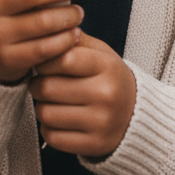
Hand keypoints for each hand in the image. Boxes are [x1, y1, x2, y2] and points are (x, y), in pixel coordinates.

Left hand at [30, 34, 136, 157]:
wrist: (136, 115)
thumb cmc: (108, 78)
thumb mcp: (99, 52)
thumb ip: (73, 38)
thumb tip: (46, 28)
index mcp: (107, 66)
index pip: (63, 59)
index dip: (45, 60)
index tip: (43, 62)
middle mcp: (106, 95)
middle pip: (49, 87)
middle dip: (38, 84)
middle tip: (43, 82)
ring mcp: (101, 123)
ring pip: (46, 113)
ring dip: (41, 106)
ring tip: (51, 100)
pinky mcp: (94, 145)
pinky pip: (51, 137)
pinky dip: (48, 128)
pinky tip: (59, 119)